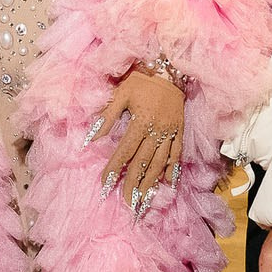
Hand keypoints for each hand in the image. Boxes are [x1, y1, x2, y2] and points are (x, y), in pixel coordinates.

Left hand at [95, 65, 186, 216]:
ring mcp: (171, 132)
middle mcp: (157, 131)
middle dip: (133, 183)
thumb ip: (107, 116)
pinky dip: (172, 168)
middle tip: (127, 202)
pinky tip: (167, 182)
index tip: (106, 184)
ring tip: (144, 198)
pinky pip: (177, 153)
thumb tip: (91, 138)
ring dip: (151, 182)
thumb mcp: (121, 94)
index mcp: (141, 122)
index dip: (115, 168)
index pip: (125, 151)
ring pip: (161, 162)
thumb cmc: (142, 80)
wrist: (170, 69)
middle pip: (143, 162)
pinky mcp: (180, 131)